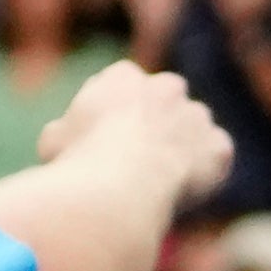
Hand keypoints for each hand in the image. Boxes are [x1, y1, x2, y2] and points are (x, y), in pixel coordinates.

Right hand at [44, 60, 236, 206]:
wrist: (116, 193)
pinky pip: (215, 156)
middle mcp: (166, 87)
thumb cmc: (78, 167)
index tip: (107, 140)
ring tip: (161, 180)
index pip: (123, 86)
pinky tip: (183, 191)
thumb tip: (62, 137)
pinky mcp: (217, 147)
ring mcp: (196, 115)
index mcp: (123, 78)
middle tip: (140, 158)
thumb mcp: (53, 141)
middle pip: (165, 101)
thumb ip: (65, 130)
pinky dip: (205, 172)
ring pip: (194, 127)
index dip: (115, 115)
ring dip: (183, 146)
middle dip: (156, 123)